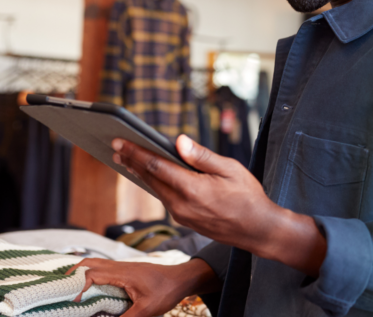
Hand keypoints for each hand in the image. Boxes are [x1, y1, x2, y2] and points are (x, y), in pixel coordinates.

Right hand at [66, 258, 215, 316]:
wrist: (182, 279)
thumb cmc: (166, 291)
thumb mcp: (147, 310)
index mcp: (122, 272)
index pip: (92, 272)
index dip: (78, 285)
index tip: (74, 301)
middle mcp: (119, 267)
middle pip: (89, 263)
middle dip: (72, 274)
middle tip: (61, 289)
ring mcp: (122, 268)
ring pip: (95, 264)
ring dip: (80, 274)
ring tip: (69, 289)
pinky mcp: (125, 272)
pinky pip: (103, 270)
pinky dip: (91, 275)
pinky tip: (88, 289)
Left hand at [112, 135, 326, 275]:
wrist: (257, 230)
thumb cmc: (249, 197)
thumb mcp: (231, 170)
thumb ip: (202, 156)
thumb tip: (179, 141)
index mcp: (192, 189)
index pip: (156, 166)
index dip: (135, 152)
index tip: (119, 141)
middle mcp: (181, 205)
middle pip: (150, 178)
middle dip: (131, 161)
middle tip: (115, 146)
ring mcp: (181, 215)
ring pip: (155, 190)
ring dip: (141, 173)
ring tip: (127, 159)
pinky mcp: (184, 220)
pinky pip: (164, 198)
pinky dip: (155, 184)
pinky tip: (151, 176)